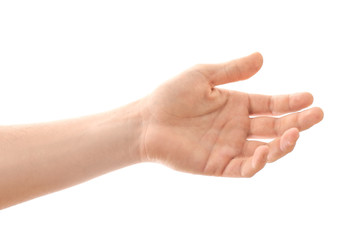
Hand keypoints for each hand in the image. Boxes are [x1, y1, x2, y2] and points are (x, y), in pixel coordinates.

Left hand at [140, 53, 322, 176]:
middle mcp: (237, 127)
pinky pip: (244, 168)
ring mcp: (229, 147)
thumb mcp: (203, 76)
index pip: (271, 105)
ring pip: (264, 149)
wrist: (146, 120)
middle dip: (296, 122)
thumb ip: (232, 70)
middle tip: (316, 115)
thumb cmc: (171, 96)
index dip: (290, 102)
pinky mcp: (218, 165)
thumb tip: (262, 57)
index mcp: (236, 105)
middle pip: (274, 127)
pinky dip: (257, 163)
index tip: (309, 98)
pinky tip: (265, 151)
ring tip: (294, 134)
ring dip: (282, 144)